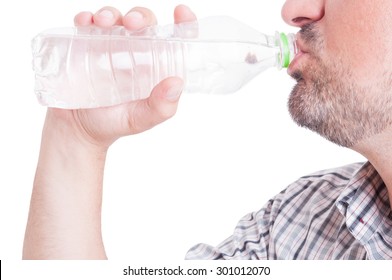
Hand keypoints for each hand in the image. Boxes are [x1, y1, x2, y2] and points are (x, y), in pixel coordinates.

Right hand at [50, 5, 196, 149]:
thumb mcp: (141, 120)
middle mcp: (134, 52)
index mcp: (154, 66)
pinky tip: (85, 22)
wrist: (79, 130)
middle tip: (133, 23)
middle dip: (140, 16)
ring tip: (105, 22)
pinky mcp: (85, 46)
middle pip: (142, 23)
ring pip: (115, 19)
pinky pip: (86, 25)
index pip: (172, 40)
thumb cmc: (115, 123)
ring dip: (111, 14)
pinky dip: (86, 19)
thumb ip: (161, 106)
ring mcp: (109, 46)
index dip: (182, 24)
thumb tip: (176, 83)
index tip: (181, 13)